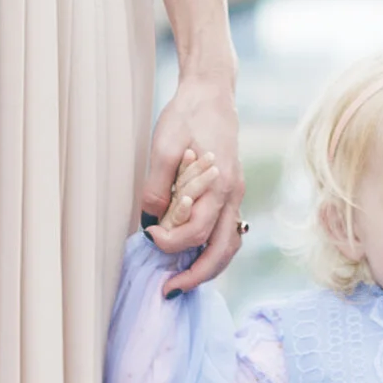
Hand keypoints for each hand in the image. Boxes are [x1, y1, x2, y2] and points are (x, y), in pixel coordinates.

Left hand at [142, 67, 242, 292]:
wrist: (211, 92)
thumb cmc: (187, 115)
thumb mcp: (164, 145)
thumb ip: (158, 186)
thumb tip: (149, 222)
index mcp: (220, 184)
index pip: (197, 231)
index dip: (170, 242)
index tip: (147, 237)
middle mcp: (233, 194)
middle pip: (222, 250)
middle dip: (196, 275)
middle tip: (168, 290)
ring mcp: (235, 194)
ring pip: (228, 244)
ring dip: (207, 267)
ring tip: (181, 280)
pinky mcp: (229, 192)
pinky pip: (227, 231)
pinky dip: (211, 250)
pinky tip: (190, 255)